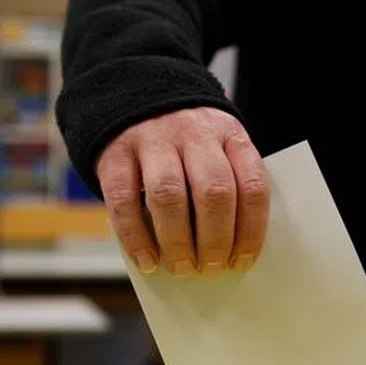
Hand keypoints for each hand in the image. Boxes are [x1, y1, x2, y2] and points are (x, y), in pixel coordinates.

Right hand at [96, 107, 269, 276]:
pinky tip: (146, 260)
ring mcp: (152, 140)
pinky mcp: (115, 153)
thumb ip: (225, 187)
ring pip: (169, 196)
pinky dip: (136, 238)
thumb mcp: (215, 148)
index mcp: (228, 134)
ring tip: (182, 267)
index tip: (241, 261)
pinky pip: (125, 201)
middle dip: (215, 240)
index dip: (249, 230)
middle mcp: (193, 133)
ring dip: (178, 241)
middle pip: (213, 192)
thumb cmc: (184, 143)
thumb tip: (227, 251)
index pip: (250, 185)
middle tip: (211, 269)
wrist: (133, 95)